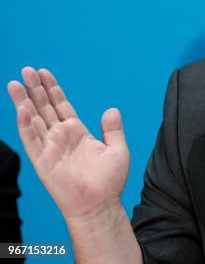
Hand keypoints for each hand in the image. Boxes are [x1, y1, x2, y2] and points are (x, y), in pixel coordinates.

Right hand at [7, 67, 129, 220]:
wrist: (100, 204)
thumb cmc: (109, 181)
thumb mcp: (118, 150)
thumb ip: (113, 129)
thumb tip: (112, 109)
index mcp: (77, 132)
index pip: (61, 105)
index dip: (52, 89)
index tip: (44, 72)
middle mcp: (61, 137)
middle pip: (44, 107)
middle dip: (35, 88)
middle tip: (27, 69)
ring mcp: (50, 148)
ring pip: (33, 119)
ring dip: (24, 101)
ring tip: (16, 83)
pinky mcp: (43, 161)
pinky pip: (32, 140)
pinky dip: (26, 124)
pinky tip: (22, 108)